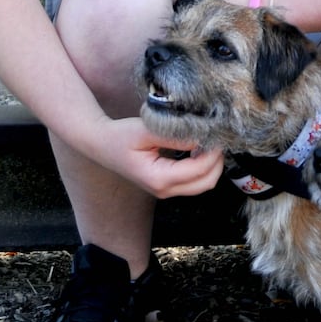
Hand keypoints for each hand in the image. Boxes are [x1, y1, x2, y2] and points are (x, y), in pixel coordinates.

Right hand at [102, 116, 224, 198]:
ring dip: (211, 164)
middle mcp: (164, 190)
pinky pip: (194, 182)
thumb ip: (176, 135)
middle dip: (217, 160)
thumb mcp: (147, 130)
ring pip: (203, 184)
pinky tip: (198, 149)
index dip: (214, 151)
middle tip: (216, 137)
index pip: (200, 170)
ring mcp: (166, 191)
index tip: (217, 132)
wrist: (102, 144)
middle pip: (207, 182)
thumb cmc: (121, 135)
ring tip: (207, 141)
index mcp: (158, 178)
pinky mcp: (167, 186)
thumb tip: (203, 137)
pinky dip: (203, 167)